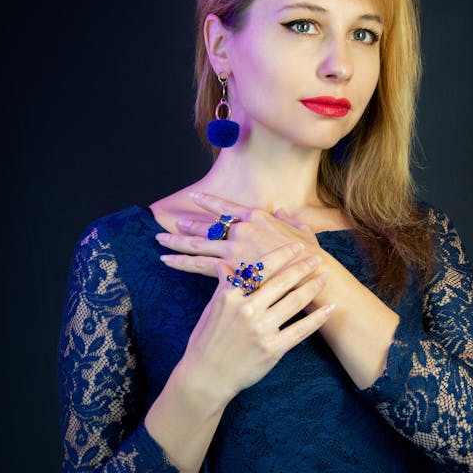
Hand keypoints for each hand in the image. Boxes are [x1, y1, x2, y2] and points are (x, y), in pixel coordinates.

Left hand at [155, 191, 320, 278]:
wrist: (313, 275)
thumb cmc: (311, 256)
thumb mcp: (302, 232)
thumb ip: (289, 221)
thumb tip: (283, 213)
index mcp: (257, 218)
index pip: (226, 208)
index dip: (209, 202)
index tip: (193, 197)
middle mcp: (241, 231)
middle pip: (206, 227)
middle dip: (185, 227)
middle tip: (168, 225)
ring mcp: (234, 251)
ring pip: (197, 245)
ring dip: (176, 243)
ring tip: (160, 242)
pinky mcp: (230, 270)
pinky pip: (199, 266)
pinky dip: (181, 263)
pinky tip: (168, 262)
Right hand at [174, 241, 334, 408]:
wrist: (206, 376)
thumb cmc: (206, 341)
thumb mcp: (211, 308)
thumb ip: (223, 285)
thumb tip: (223, 264)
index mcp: (231, 295)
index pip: (260, 269)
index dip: (281, 255)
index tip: (296, 246)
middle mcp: (247, 309)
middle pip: (281, 282)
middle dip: (302, 267)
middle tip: (317, 258)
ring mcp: (261, 329)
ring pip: (294, 302)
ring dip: (312, 288)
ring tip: (324, 278)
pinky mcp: (272, 349)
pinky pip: (300, 330)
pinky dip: (318, 318)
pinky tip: (330, 308)